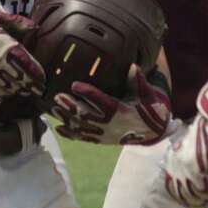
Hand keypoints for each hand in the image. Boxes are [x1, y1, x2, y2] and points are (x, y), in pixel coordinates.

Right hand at [0, 11, 45, 97]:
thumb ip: (17, 22)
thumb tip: (35, 26)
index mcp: (7, 47)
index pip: (26, 64)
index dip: (36, 73)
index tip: (42, 79)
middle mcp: (0, 63)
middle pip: (20, 78)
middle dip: (30, 85)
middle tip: (39, 89)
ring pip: (8, 86)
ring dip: (19, 90)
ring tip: (27, 92)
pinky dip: (3, 92)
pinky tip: (9, 92)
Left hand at [52, 65, 173, 144]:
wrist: (154, 132)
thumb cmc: (150, 109)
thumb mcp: (149, 95)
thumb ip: (140, 82)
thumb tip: (133, 67)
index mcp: (121, 111)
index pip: (102, 102)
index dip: (88, 93)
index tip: (75, 84)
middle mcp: (110, 125)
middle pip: (87, 116)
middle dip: (72, 107)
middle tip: (57, 97)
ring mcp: (104, 134)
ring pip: (82, 128)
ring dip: (67, 119)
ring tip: (54, 109)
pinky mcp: (101, 140)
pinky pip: (84, 139)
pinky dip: (70, 135)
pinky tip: (58, 128)